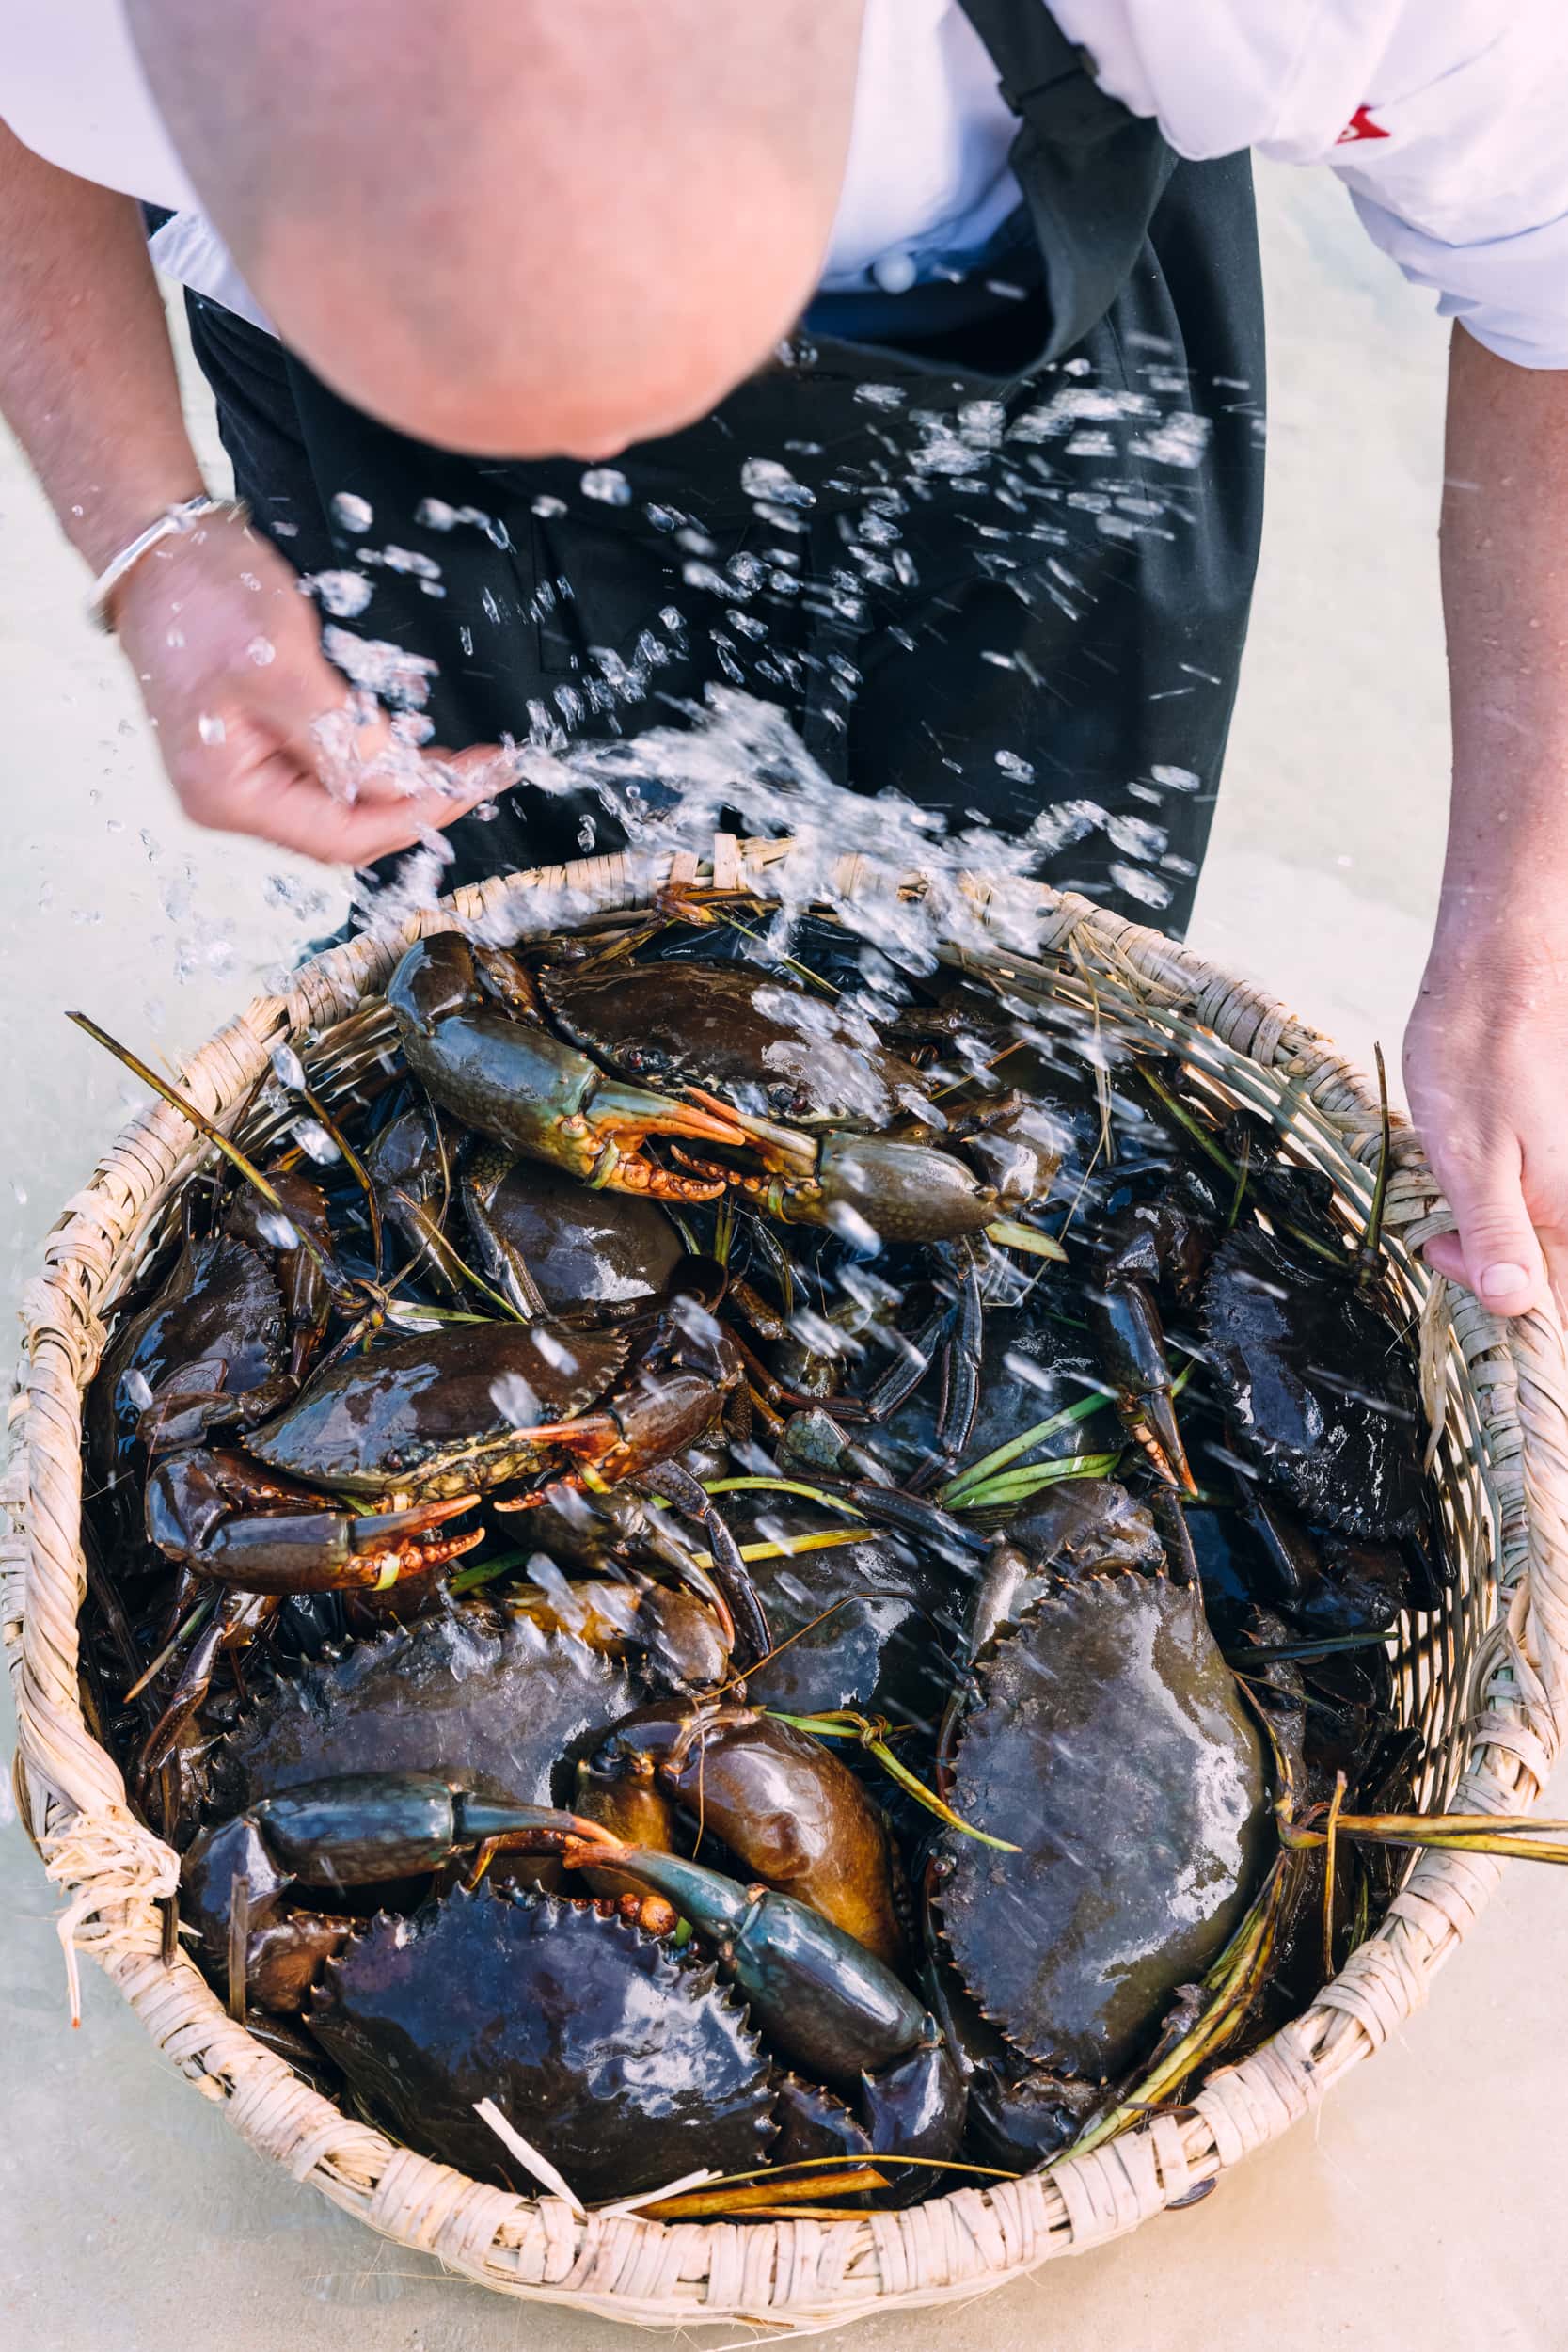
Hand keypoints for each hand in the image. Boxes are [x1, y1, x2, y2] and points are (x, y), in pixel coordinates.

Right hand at [111, 508, 509, 862]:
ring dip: (405, 785)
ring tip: (464, 763)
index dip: (414, 814)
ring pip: (347, 804)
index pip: (340, 837)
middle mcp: (234, 799)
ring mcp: (249, 775)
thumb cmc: (204, 598)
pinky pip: (334, 773)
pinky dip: (379, 761)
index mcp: (227, 795)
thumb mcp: (281, 666)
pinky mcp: (266, 747)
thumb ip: (341, 737)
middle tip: (484, 773)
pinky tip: (416, 748)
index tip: (471, 784)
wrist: (163, 549)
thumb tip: (403, 784)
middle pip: (347, 829)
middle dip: (419, 802)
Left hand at [1403, 921, 1567, 1317]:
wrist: (1500, 971)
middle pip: (1548, 1279)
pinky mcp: (1560, 1154)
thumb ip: (1496, 1237)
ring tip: (1453, 1198)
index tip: (1454, 1264)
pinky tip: (1473, 1169)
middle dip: (1490, 1271)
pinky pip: (1536, 1204)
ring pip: (1539, 1241)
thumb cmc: (1477, 1056)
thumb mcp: (1468, 1159)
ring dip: (1491, 1236)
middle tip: (1440, 1232)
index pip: (1558, 1310)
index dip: (1507, 1314)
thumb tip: (1514, 1306)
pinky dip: (1499, 1203)